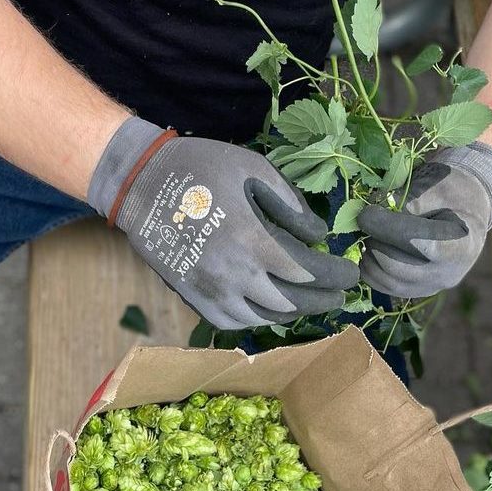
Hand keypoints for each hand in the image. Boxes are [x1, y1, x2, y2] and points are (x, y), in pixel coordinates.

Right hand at [87, 118, 358, 328]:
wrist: (140, 183)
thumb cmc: (200, 168)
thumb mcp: (252, 168)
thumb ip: (289, 202)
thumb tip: (318, 234)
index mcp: (253, 241)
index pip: (308, 272)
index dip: (335, 276)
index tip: (351, 273)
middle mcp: (235, 274)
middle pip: (291, 302)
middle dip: (323, 299)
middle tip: (340, 292)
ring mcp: (211, 291)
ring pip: (264, 318)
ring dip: (292, 312)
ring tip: (309, 300)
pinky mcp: (192, 297)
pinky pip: (232, 322)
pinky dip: (258, 319)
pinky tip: (270, 307)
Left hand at [356, 142, 491, 297]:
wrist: (466, 213)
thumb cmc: (451, 194)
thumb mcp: (435, 188)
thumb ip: (406, 202)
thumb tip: (372, 215)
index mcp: (460, 245)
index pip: (417, 242)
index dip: (386, 227)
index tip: (366, 212)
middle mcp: (448, 273)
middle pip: (397, 267)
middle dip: (375, 242)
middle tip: (365, 221)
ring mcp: (432, 286)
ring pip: (388, 282)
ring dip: (369, 258)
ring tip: (366, 234)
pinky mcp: (417, 291)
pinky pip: (386, 288)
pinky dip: (370, 270)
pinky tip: (368, 248)